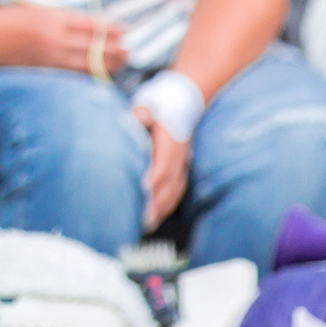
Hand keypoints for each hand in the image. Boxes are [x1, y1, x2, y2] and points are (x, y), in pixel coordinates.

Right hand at [0, 4, 128, 75]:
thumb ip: (55, 16)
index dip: (110, 28)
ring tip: (122, 63)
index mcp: (52, 18)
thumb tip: (80, 24)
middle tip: (131, 50)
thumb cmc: (0, 21)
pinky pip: (70, 75)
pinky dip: (86, 75)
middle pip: (93, 45)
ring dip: (106, 63)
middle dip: (114, 48)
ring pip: (85, 62)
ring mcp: (48, 58)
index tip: (125, 30)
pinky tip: (98, 76)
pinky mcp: (41, 73)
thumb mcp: (30, 9)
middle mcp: (54, 38)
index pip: (90, 24)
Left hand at [135, 109, 188, 230]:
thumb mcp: (149, 104)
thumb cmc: (162, 105)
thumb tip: (142, 116)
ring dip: (161, 209)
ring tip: (145, 225)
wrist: (186, 101)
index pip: (163, 165)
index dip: (154, 179)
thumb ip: (143, 112)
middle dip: (155, 203)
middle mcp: (179, 156)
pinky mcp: (183, 170)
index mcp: (171, 142)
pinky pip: (177, 191)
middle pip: (169, 184)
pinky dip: (167, 206)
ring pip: (174, 191)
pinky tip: (156, 217)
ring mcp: (183, 164)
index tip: (142, 191)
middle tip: (140, 220)